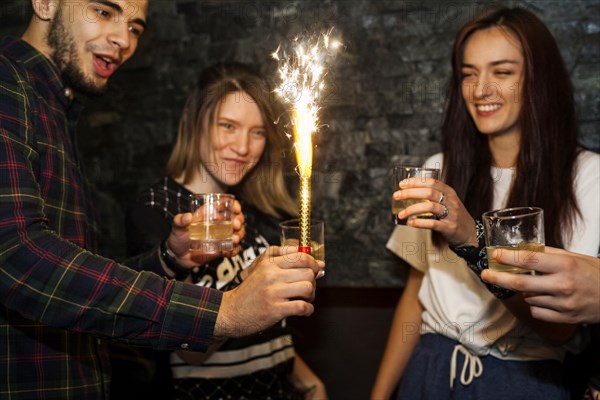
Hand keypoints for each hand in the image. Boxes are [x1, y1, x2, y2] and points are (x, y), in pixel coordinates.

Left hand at [165, 202, 245, 267]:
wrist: (178, 257)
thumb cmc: (178, 238)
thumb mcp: (176, 228)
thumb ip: (179, 221)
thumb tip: (188, 216)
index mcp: (209, 215)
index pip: (225, 206)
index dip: (234, 205)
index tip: (236, 208)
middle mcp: (218, 224)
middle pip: (236, 219)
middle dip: (239, 221)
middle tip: (236, 225)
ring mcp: (222, 237)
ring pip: (238, 233)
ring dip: (239, 235)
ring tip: (234, 239)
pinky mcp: (222, 248)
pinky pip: (233, 249)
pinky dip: (235, 250)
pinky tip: (229, 251)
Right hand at [214, 246, 324, 337]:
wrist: (230, 312)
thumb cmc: (250, 291)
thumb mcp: (261, 268)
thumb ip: (285, 261)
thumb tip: (319, 265)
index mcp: (268, 263)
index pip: (301, 255)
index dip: (313, 263)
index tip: (313, 270)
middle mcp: (271, 275)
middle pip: (308, 271)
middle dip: (313, 281)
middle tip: (306, 288)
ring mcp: (273, 292)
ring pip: (308, 287)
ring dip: (311, 296)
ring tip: (304, 299)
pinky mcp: (275, 310)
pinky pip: (302, 307)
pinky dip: (308, 310)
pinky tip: (303, 310)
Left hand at [395, 178, 476, 245]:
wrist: (470, 233)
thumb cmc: (453, 215)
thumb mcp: (447, 201)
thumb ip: (433, 196)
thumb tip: (409, 192)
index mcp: (449, 192)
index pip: (431, 182)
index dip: (415, 182)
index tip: (402, 184)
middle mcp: (451, 201)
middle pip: (429, 192)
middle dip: (410, 193)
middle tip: (396, 196)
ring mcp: (451, 214)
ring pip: (430, 207)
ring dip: (412, 209)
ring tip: (401, 214)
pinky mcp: (449, 227)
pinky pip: (433, 223)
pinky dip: (420, 223)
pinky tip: (410, 223)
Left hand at [481, 247, 599, 323]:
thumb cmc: (594, 273)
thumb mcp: (574, 257)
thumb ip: (548, 254)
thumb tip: (521, 250)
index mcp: (565, 265)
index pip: (529, 260)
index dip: (508, 258)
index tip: (494, 255)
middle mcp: (562, 285)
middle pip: (521, 284)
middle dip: (498, 278)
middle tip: (485, 274)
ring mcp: (563, 304)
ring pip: (528, 298)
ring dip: (525, 291)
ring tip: (539, 285)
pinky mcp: (565, 318)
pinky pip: (537, 312)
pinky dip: (535, 304)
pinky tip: (544, 298)